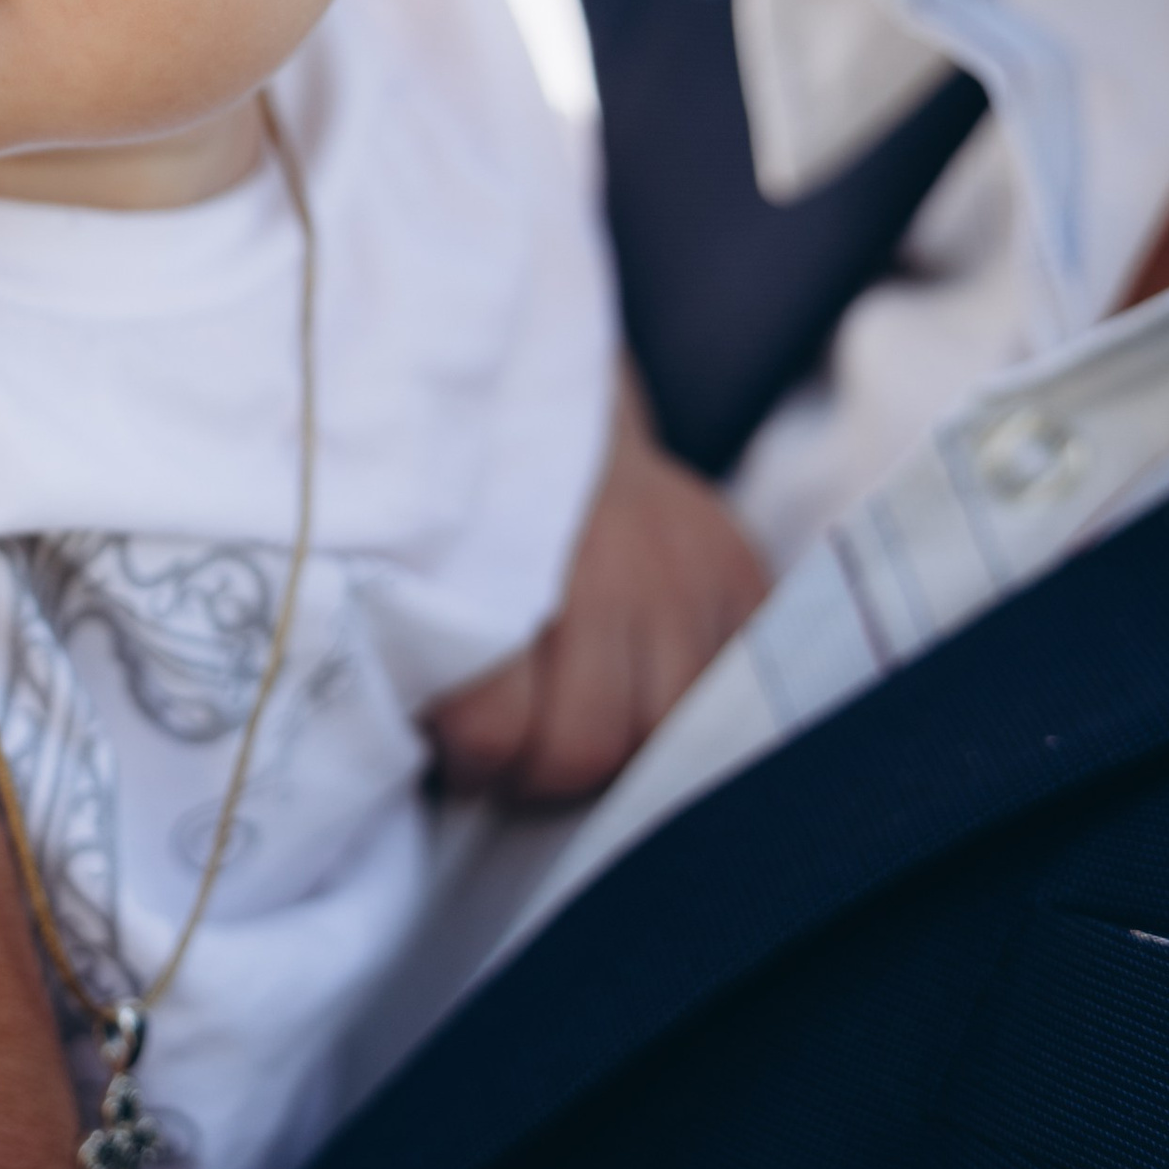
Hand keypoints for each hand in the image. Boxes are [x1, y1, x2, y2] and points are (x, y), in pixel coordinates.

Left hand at [431, 374, 768, 806]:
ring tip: (580, 724)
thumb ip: (431, 649)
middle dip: (542, 771)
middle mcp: (611, 569)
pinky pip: (735, 687)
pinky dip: (690, 707)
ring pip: (667, 733)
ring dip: (621, 749)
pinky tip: (646, 691)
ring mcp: (689, 574)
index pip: (495, 728)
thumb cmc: (472, 501)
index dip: (470, 758)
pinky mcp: (744, 573)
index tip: (454, 747)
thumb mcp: (423, 556)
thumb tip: (430, 756)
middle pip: (588, 746)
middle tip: (516, 749)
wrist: (549, 397)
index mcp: (505, 565)